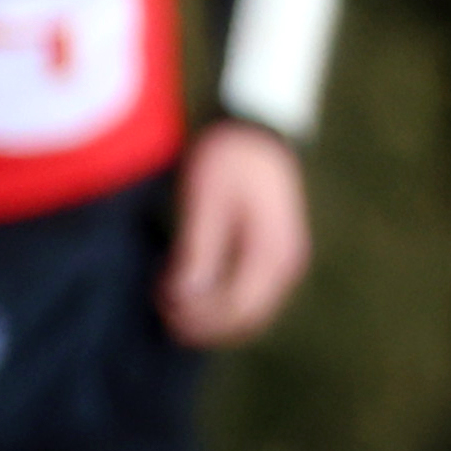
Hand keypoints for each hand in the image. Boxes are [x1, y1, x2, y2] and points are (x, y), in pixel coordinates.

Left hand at [157, 119, 311, 345]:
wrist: (258, 127)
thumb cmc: (229, 158)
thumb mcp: (206, 202)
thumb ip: (198, 252)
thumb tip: (184, 298)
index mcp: (272, 252)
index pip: (236, 308)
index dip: (199, 319)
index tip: (164, 312)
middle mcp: (287, 264)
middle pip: (246, 317)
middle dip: (205, 323)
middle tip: (163, 314)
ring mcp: (286, 261)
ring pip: (250, 309)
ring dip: (213, 314)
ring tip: (173, 303)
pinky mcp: (276, 253)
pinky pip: (252, 292)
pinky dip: (223, 298)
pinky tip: (193, 287)